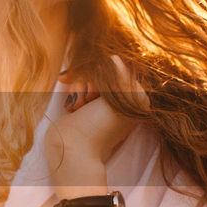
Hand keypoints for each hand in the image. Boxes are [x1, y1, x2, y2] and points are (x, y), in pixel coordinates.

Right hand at [46, 56, 147, 192]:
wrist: (74, 149)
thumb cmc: (100, 127)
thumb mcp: (120, 99)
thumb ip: (121, 75)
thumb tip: (114, 57)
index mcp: (133, 99)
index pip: (119, 70)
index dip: (105, 74)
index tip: (100, 89)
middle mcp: (118, 100)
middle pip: (102, 71)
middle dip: (91, 82)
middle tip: (91, 100)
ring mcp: (99, 103)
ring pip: (86, 77)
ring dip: (80, 88)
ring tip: (80, 107)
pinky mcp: (82, 105)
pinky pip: (77, 86)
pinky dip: (73, 94)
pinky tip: (73, 108)